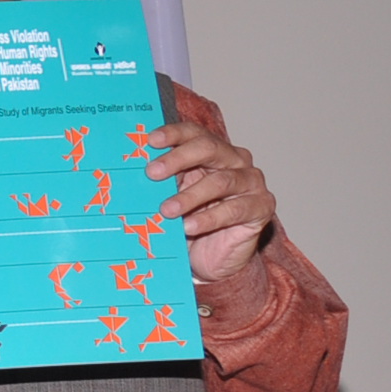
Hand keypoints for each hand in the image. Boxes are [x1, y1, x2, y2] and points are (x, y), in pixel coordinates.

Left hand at [145, 116, 276, 285]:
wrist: (211, 258)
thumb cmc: (188, 222)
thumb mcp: (169, 198)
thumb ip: (160, 182)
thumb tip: (129, 171)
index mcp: (212, 152)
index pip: (194, 133)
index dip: (174, 133)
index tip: (151, 141)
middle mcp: (235, 161)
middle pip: (209, 148)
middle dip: (178, 159)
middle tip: (152, 173)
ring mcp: (251, 183)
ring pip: (221, 181)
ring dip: (190, 196)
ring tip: (166, 210)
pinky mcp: (262, 207)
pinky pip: (235, 209)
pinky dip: (209, 219)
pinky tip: (189, 227)